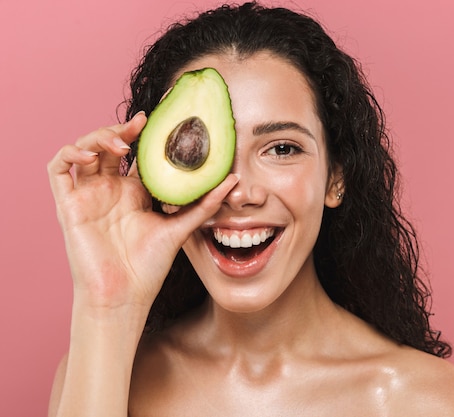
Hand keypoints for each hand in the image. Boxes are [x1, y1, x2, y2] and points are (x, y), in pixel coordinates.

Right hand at [48, 113, 237, 312]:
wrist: (124, 295)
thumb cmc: (149, 266)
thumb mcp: (181, 228)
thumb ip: (204, 203)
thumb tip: (234, 180)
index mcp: (135, 192)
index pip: (136, 153)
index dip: (144, 134)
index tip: (160, 117)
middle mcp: (110, 189)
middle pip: (110, 146)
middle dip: (122, 129)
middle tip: (141, 124)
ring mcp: (88, 195)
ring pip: (84, 150)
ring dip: (98, 137)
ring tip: (120, 143)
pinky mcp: (68, 204)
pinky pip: (58, 169)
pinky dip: (70, 153)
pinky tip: (90, 156)